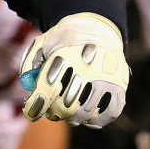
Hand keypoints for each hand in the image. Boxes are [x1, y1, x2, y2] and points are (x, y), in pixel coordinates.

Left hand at [18, 12, 128, 126]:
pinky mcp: (120, 84)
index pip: (48, 88)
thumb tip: (28, 89)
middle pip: (67, 103)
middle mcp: (87, 67)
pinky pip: (110, 111)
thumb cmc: (63, 40)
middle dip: (54, 113)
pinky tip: (88, 121)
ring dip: (73, 119)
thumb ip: (30, 64)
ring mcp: (106, 77)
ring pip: (87, 111)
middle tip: (50, 115)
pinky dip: (97, 121)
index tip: (31, 114)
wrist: (96, 28)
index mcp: (65, 55)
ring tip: (67, 118)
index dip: (37, 106)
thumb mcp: (42, 43)